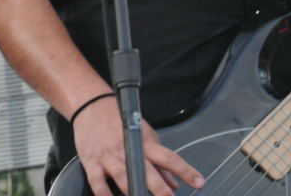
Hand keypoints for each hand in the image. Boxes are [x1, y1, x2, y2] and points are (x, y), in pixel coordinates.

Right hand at [73, 96, 204, 195]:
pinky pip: (97, 181)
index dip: (185, 171)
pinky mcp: (92, 161)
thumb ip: (160, 164)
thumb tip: (175, 184)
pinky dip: (103, 193)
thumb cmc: (119, 121)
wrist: (91, 104)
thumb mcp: (144, 136)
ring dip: (133, 191)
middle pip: (147, 171)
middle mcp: (129, 150)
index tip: (199, 183)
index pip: (169, 158)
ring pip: (123, 176)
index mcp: (145, 144)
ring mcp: (109, 156)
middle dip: (160, 188)